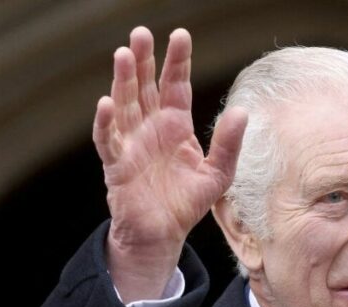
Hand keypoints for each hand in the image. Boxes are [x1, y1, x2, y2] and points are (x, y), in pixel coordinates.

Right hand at [93, 27, 247, 300]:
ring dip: (123, 81)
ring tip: (124, 54)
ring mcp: (131, 143)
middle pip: (145, 87)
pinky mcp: (117, 165)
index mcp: (175, 126)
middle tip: (141, 32)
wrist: (162, 234)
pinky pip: (107, 140)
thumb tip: (242, 112)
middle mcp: (151, 128)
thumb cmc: (187, 202)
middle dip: (144, 60)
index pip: (175, 86)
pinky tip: (105, 103)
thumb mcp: (218, 174)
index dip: (177, 62)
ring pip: (124, 105)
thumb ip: (228, 144)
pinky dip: (105, 123)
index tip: (180, 36)